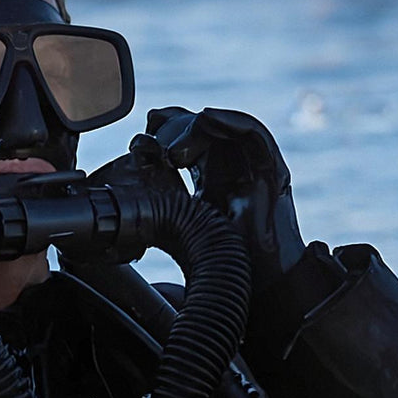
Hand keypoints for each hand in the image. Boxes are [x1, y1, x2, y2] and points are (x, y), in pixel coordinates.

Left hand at [147, 106, 305, 290]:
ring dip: (193, 128)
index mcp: (211, 175)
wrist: (261, 279)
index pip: (185, 140)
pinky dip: (231, 121)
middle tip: (151, 145)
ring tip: (172, 149)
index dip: (162, 133)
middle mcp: (231, 165)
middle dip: (172, 128)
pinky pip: (254, 134)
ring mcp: (252, 165)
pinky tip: (207, 118)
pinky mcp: (271, 169)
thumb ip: (163, 212)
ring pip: (222, 128)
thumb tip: (126, 218)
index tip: (139, 144)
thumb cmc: (228, 258)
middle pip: (201, 129)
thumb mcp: (187, 225)